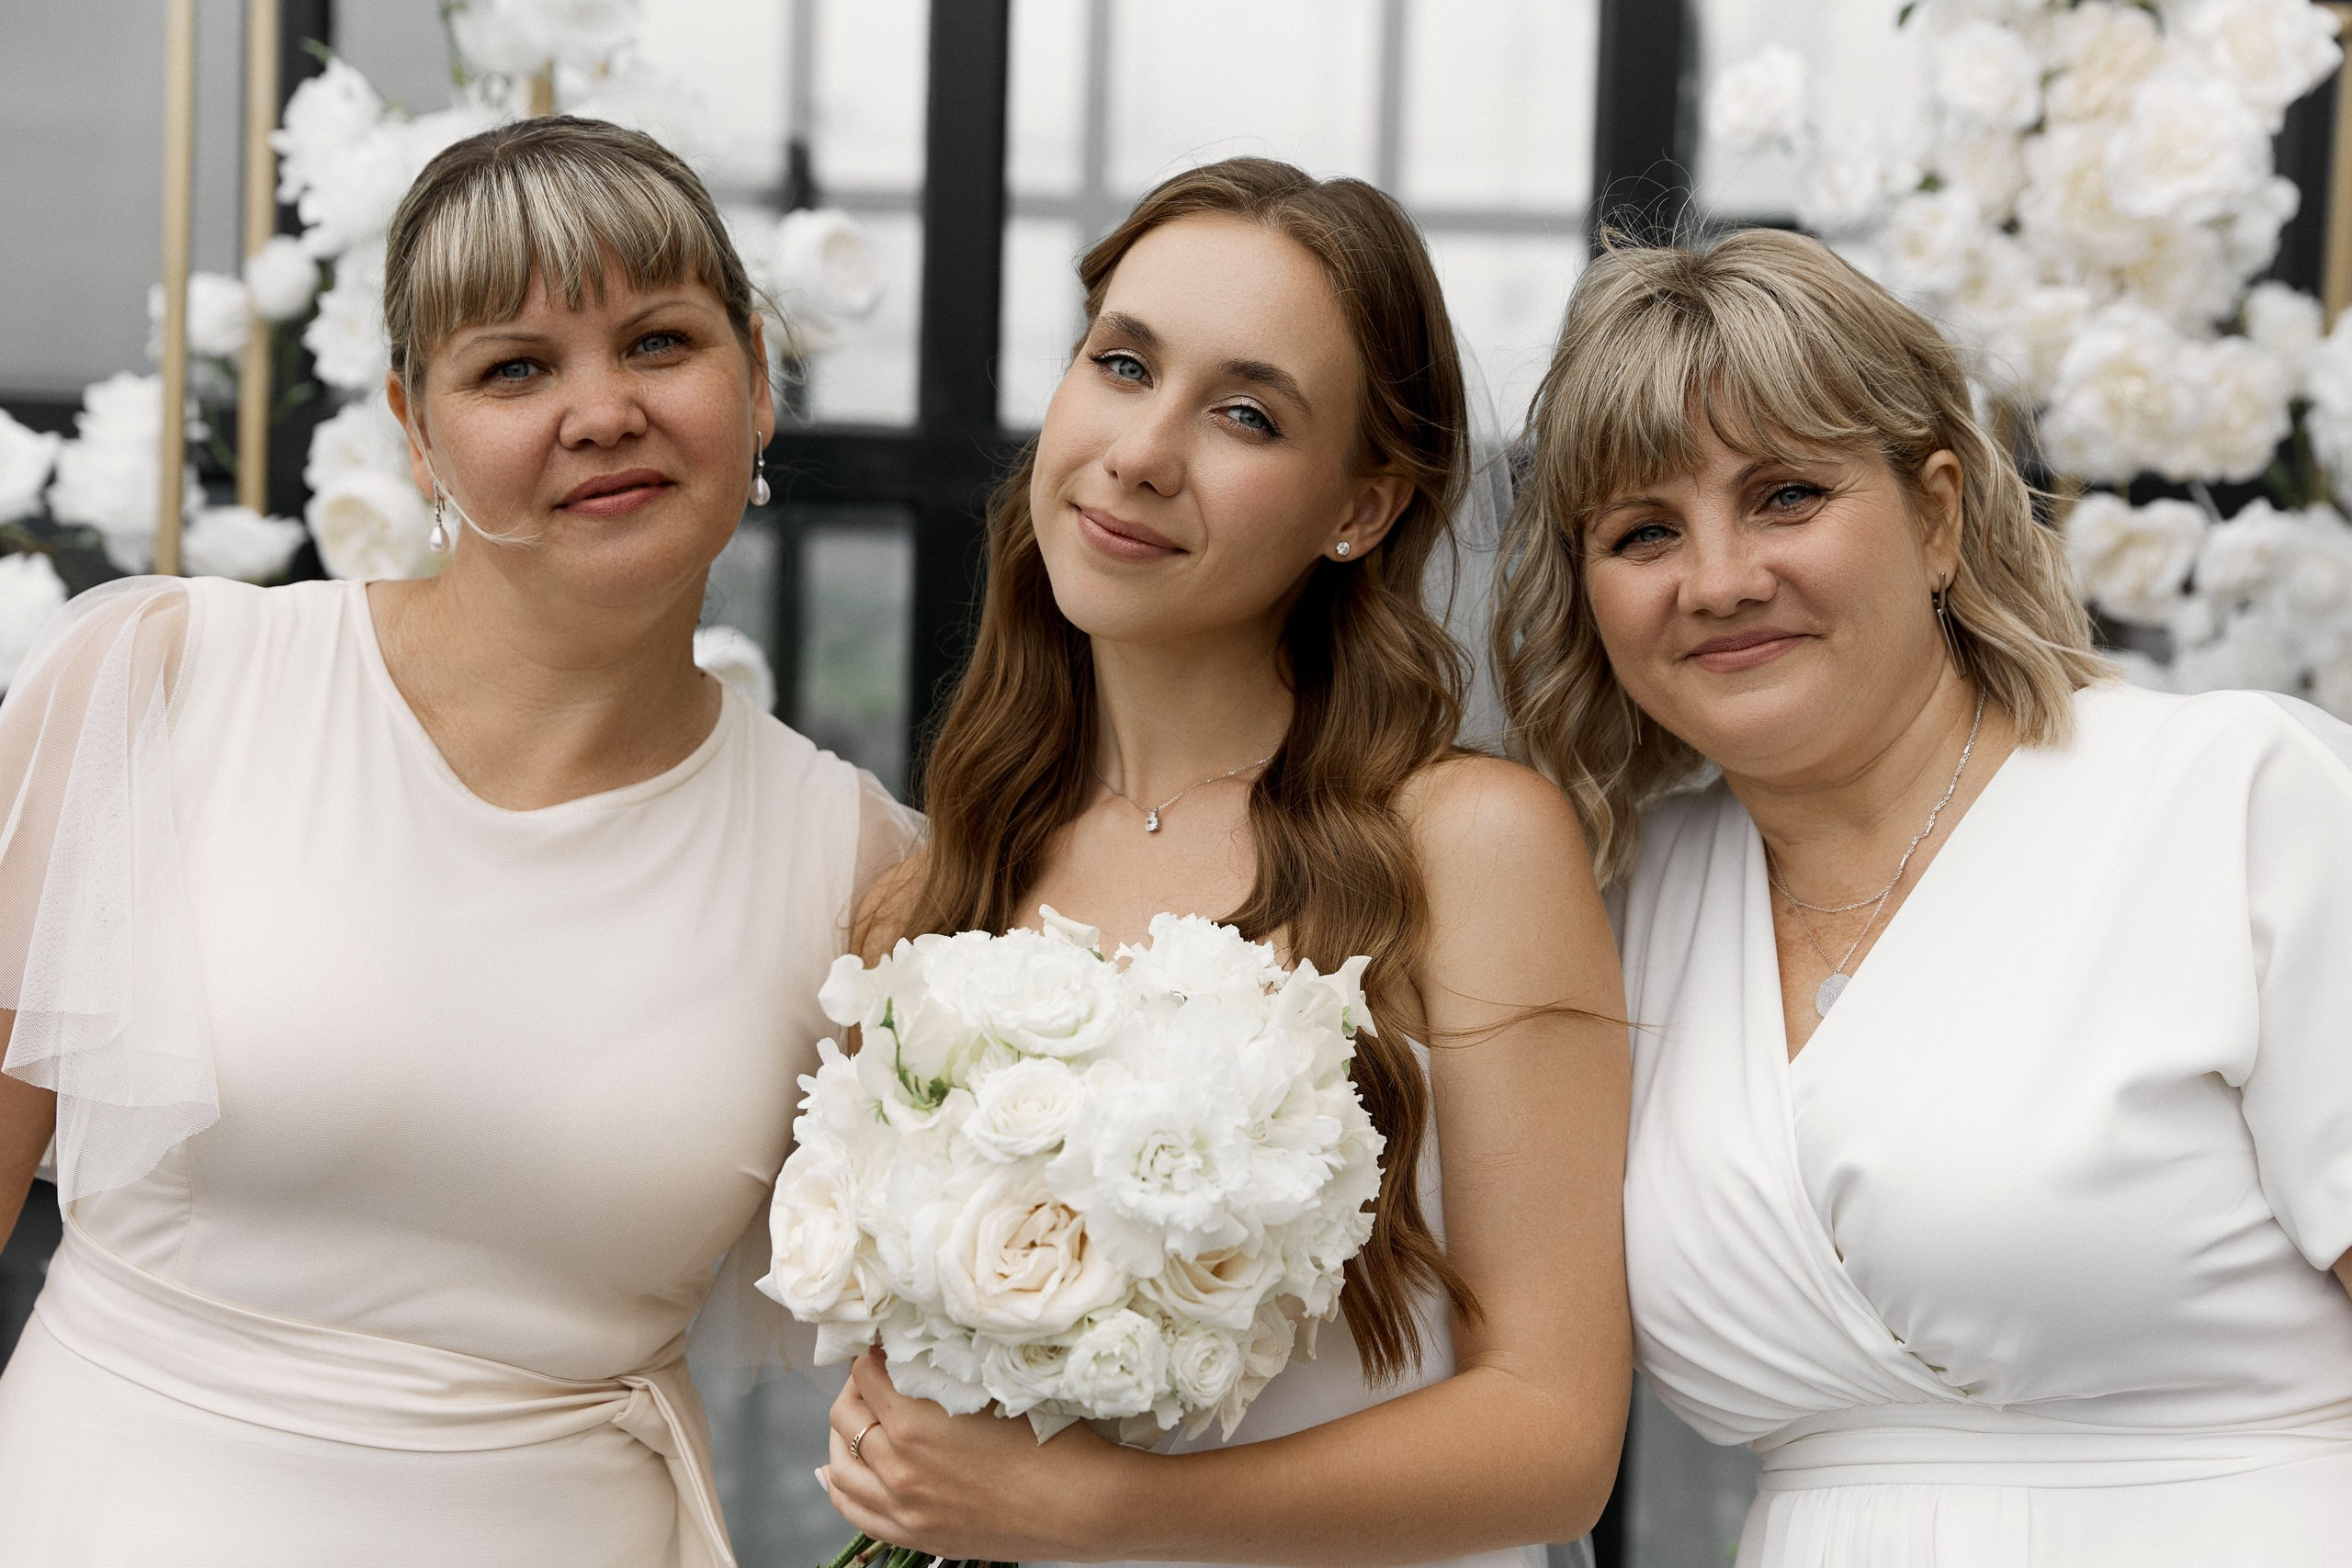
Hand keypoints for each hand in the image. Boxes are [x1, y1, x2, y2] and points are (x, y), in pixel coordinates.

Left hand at [818, 1349, 1132, 1561]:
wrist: (1083, 1507)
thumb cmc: (1052, 1441)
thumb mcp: (995, 1388)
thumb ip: (946, 1371)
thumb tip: (915, 1350)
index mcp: (913, 1425)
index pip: (864, 1374)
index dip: (872, 1353)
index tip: (884, 1344)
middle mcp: (898, 1469)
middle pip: (845, 1417)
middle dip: (854, 1389)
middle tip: (875, 1375)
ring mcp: (905, 1510)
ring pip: (840, 1467)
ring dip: (843, 1434)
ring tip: (858, 1416)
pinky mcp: (918, 1536)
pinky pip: (856, 1511)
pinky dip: (840, 1487)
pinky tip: (837, 1471)